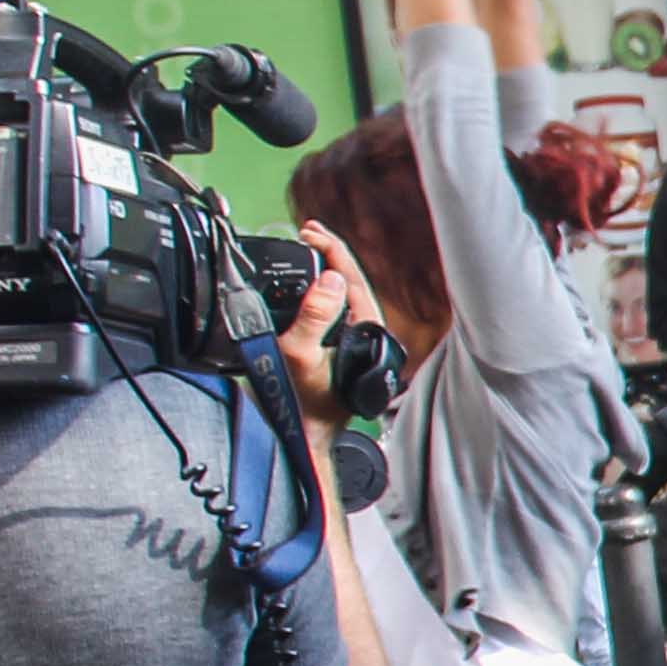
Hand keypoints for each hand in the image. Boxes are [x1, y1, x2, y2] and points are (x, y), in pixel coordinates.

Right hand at [274, 221, 368, 422]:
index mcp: (365, 331)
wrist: (304, 434)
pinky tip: (310, 281)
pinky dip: (321, 289)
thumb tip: (331, 279)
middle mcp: (366, 332)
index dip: (333, 250)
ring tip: (309, 246)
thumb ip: (315, 317)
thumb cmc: (303, 403)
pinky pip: (334, 308)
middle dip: (330, 253)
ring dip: (327, 269)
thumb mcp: (300, 356)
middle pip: (351, 282)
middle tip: (307, 231)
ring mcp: (355, 338)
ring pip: (345, 295)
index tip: (311, 232)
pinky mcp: (342, 345)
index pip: (353, 279)